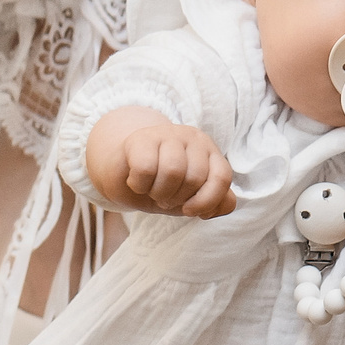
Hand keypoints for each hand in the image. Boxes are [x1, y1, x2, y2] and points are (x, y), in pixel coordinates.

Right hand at [116, 121, 236, 216]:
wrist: (123, 170)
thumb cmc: (162, 185)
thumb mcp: (190, 198)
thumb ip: (215, 202)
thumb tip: (221, 207)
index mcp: (210, 152)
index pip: (222, 177)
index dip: (207, 201)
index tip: (189, 211)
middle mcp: (193, 138)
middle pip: (195, 178)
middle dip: (177, 199)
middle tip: (164, 198)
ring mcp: (168, 134)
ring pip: (173, 172)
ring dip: (159, 193)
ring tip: (153, 191)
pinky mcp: (141, 137)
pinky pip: (146, 169)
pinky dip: (139, 185)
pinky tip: (137, 182)